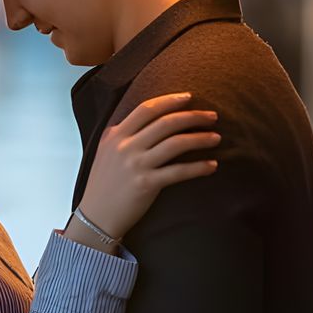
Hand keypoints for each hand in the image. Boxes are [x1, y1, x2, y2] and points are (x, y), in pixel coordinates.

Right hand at [78, 92, 219, 241]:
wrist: (96, 215)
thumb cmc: (104, 183)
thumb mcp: (106, 150)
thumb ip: (123, 133)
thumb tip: (148, 118)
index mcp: (115, 134)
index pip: (146, 109)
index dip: (169, 100)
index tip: (189, 97)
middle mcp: (125, 146)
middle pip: (165, 123)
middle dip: (193, 116)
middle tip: (212, 116)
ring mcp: (136, 165)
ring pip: (175, 144)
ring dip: (200, 139)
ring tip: (216, 138)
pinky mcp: (147, 184)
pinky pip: (179, 171)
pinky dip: (199, 167)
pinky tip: (212, 165)